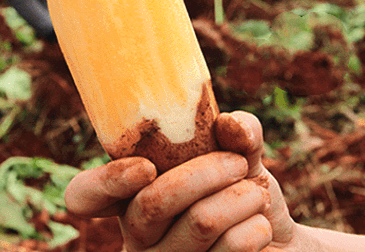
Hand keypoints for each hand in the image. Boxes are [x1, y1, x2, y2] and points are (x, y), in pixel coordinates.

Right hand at [65, 111, 295, 250]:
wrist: (279, 241)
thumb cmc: (243, 191)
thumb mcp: (241, 156)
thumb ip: (237, 134)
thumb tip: (229, 125)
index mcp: (131, 195)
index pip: (85, 195)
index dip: (106, 182)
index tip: (146, 167)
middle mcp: (137, 235)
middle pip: (151, 202)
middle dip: (204, 173)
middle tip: (237, 164)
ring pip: (198, 223)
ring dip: (241, 198)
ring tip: (256, 194)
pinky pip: (230, 249)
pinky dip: (256, 226)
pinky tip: (259, 226)